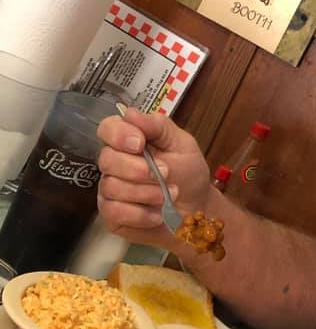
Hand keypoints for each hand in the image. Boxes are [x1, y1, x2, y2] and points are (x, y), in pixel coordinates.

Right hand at [96, 108, 209, 248]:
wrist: (197, 209)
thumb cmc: (189, 174)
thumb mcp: (182, 144)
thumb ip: (158, 126)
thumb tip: (130, 113)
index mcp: (130, 140)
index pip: (107, 128)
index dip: (118, 135)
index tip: (140, 144)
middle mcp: (115, 163)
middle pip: (106, 159)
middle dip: (138, 169)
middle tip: (165, 174)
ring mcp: (110, 189)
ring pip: (111, 187)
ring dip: (145, 193)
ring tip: (168, 196)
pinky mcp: (112, 215)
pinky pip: (114, 212)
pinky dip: (140, 214)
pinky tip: (157, 215)